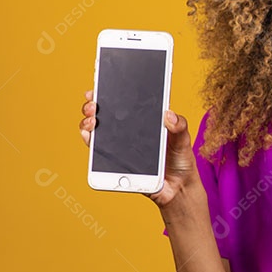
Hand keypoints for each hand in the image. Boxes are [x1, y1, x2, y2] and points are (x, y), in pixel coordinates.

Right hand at [78, 90, 200, 208]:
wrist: (178, 187)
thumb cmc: (180, 160)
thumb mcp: (184, 139)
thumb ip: (179, 126)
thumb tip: (168, 114)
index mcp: (144, 120)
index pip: (123, 103)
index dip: (109, 92)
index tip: (100, 85)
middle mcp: (128, 132)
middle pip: (104, 114)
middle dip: (93, 105)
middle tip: (94, 105)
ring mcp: (120, 146)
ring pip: (97, 131)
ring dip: (88, 122)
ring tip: (92, 121)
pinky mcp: (116, 163)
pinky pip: (98, 152)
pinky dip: (90, 142)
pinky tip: (89, 136)